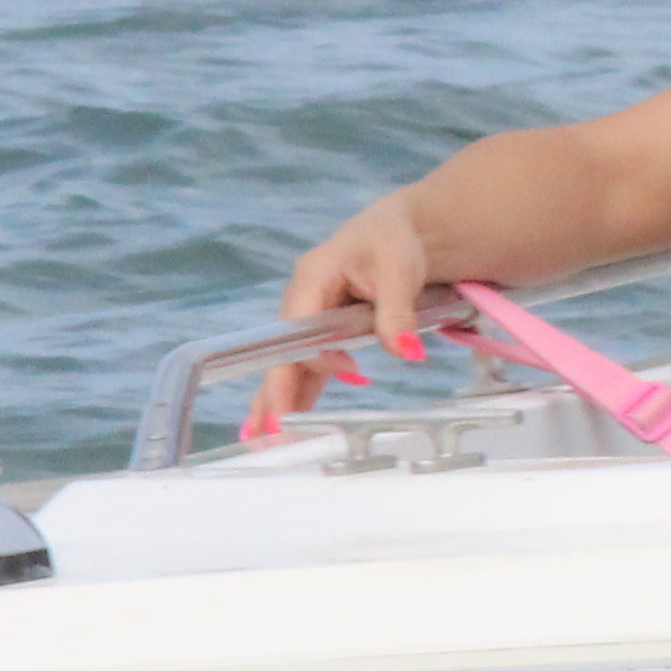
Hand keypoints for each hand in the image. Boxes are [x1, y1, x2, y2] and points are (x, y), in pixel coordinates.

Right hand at [253, 189, 440, 435]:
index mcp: (312, 278)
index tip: (319, 389)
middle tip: (268, 433)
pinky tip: (282, 421)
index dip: (302, 364)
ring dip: (279, 401)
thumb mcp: (401, 269)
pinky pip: (307, 367)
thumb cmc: (396, 242)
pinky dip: (297, 393)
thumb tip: (406, 352)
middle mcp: (301, 302)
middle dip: (274, 394)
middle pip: (284, 353)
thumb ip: (398, 311)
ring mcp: (309, 319)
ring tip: (263, 440)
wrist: (399, 230)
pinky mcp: (324, 334)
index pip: (298, 330)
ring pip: (290, 364)